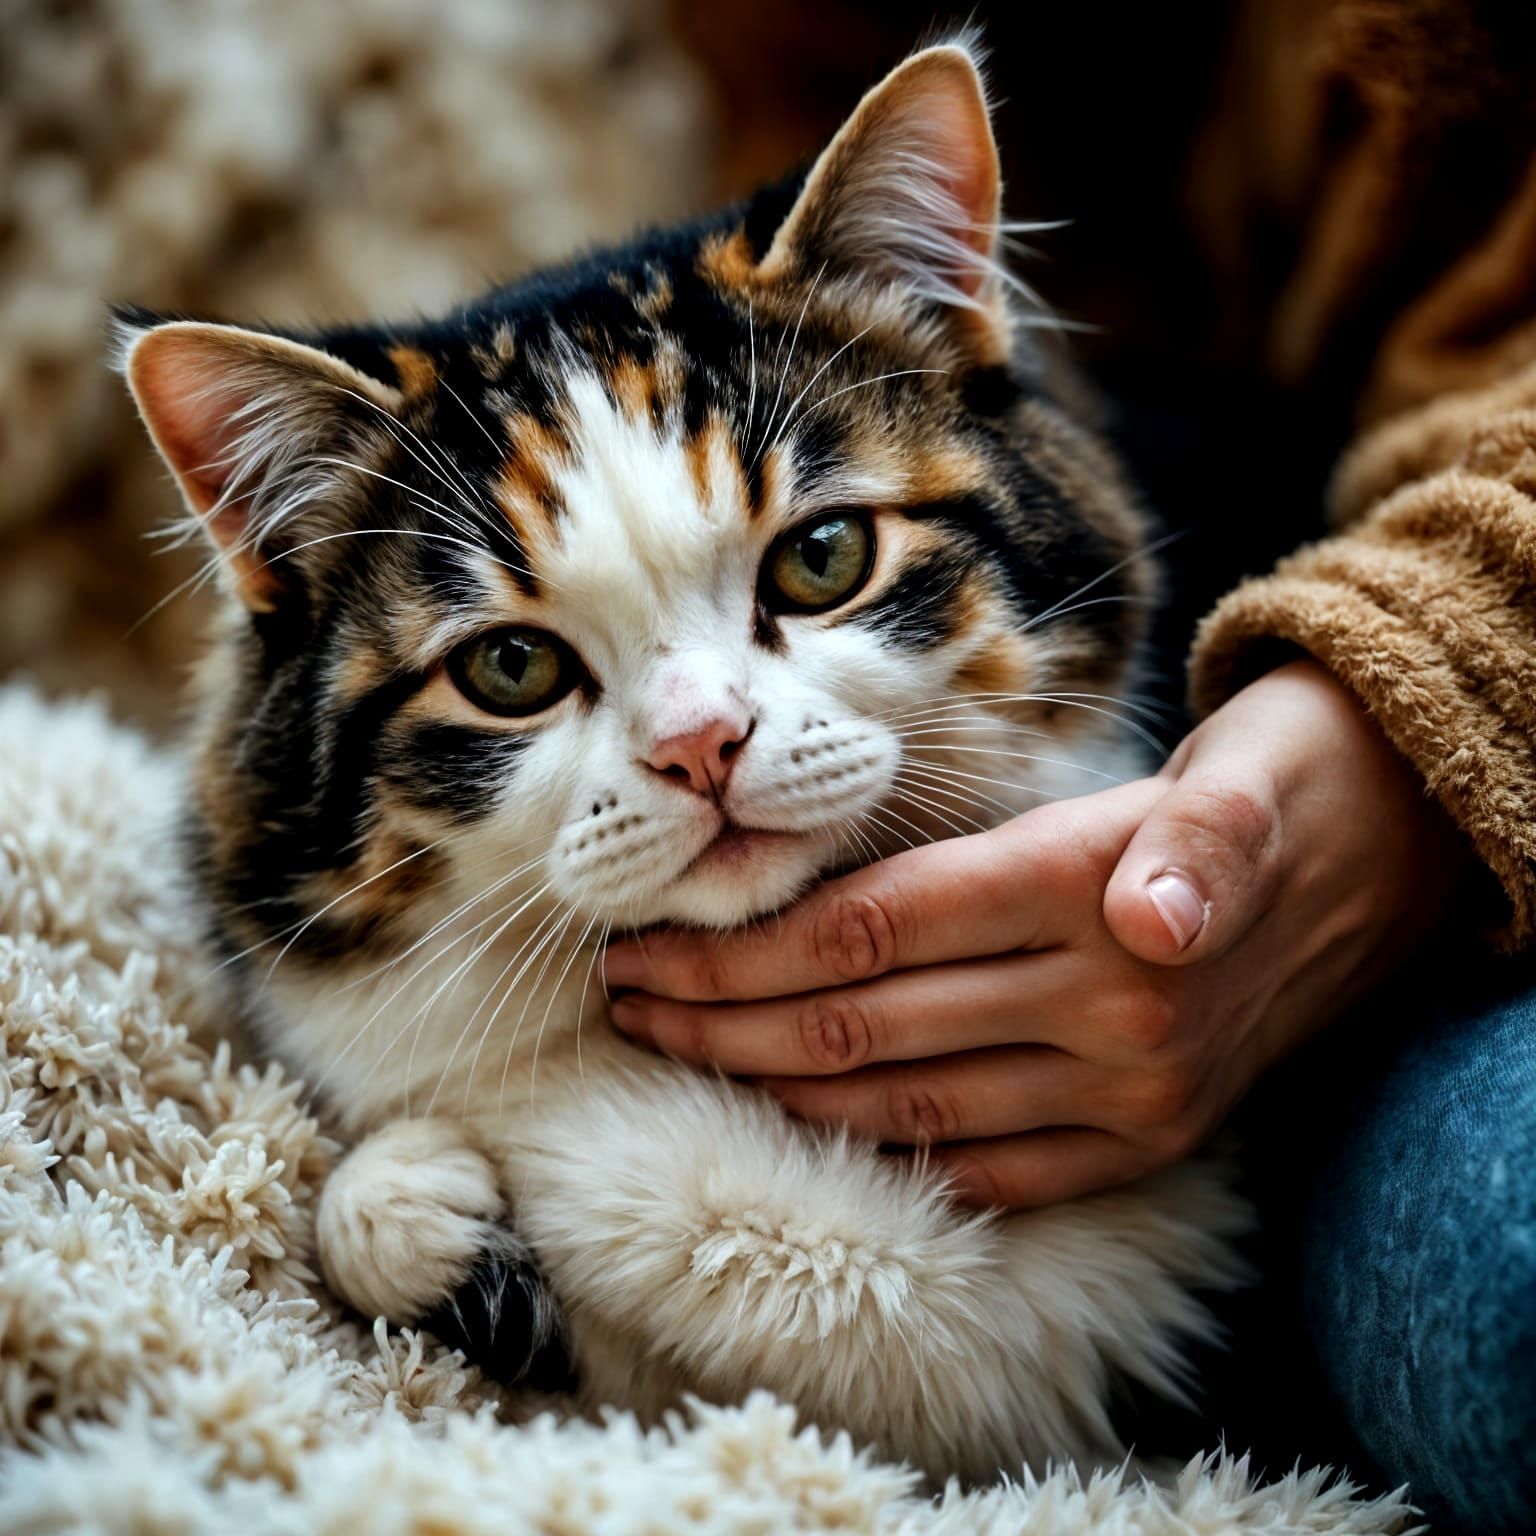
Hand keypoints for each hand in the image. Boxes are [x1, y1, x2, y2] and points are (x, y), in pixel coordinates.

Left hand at [603, 662, 1467, 1207]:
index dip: (743, 949)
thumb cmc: (1269, 790)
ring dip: (775, 1085)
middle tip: (627, 1003)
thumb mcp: (1237, 774)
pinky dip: (884, 1149)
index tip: (647, 948)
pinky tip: (809, 1126)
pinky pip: (986, 1167)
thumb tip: (1160, 917)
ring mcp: (1128, 1096)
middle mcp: (1111, 1015)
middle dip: (722, 1019)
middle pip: (860, 1023)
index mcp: (1093, 896)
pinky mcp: (1143, 1144)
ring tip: (682, 1055)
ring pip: (905, 1104)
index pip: (868, 932)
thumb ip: (1196, 838)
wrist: (1380, 865)